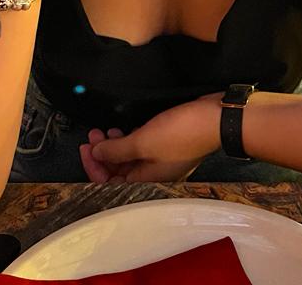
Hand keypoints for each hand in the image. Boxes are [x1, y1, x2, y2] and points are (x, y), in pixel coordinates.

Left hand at [79, 93, 223, 183]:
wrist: (216, 119)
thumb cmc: (181, 133)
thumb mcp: (144, 141)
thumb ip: (117, 150)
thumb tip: (95, 153)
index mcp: (147, 180)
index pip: (111, 182)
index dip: (95, 167)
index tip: (85, 148)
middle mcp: (153, 174)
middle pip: (119, 170)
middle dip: (102, 153)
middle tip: (92, 134)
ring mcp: (161, 160)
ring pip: (130, 158)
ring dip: (114, 145)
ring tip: (105, 129)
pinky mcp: (168, 145)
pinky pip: (142, 148)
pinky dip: (129, 140)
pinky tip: (124, 129)